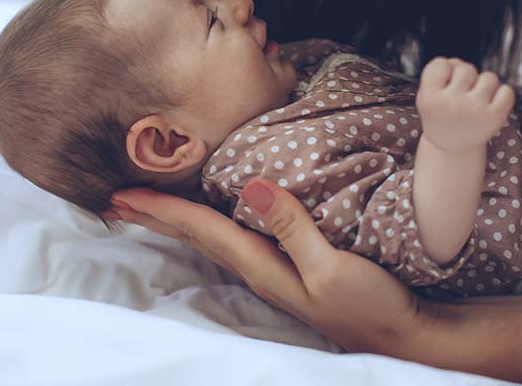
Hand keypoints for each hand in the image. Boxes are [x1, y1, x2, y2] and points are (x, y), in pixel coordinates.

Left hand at [107, 180, 429, 354]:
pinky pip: (237, 240)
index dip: (161, 210)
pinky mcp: (291, 268)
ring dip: (177, 222)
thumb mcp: (332, 267)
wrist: (405, 334)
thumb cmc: (371, 304)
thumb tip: (251, 187)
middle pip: (196, 237)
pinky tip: (215, 220)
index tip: (122, 195)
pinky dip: (211, 226)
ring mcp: (274, 272)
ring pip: (212, 240)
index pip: (201, 230)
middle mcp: (259, 270)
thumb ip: (292, 228)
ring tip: (149, 208)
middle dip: (155, 217)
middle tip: (116, 200)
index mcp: (262, 266)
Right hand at [416, 57, 514, 152]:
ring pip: (488, 77)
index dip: (445, 70)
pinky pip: (507, 91)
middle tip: (461, 95)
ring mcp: (475, 110)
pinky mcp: (495, 117)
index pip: (441, 64)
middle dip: (465, 77)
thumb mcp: (427, 96)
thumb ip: (437, 74)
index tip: (445, 83)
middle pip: (466, 68)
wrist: (452, 149)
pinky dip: (502, 95)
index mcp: (430, 98)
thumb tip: (457, 62)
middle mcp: (452, 103)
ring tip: (476, 100)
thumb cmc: (441, 117)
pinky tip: (490, 104)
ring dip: (484, 85)